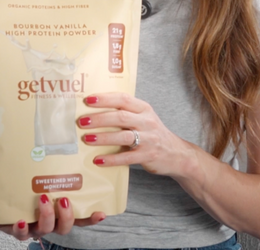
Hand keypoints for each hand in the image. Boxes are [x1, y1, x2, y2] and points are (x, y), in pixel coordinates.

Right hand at [0, 194, 105, 240]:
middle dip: (46, 216)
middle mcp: (41, 226)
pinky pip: (83, 219)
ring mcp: (57, 221)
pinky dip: (92, 218)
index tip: (19, 220)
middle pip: (46, 229)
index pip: (21, 232)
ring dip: (66, 215)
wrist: (31, 194)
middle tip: (44, 199)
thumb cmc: (15, 203)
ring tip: (65, 199)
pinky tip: (101, 212)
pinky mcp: (72, 214)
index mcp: (23, 225)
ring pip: (64, 226)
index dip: (20, 229)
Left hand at [79, 93, 195, 175]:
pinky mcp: (148, 156)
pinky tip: (98, 160)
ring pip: (123, 136)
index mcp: (144, 109)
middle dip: (99, 118)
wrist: (177, 154)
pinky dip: (111, 159)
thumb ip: (125, 113)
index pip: (123, 99)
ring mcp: (149, 139)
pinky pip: (127, 157)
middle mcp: (147, 121)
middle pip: (120, 117)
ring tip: (87, 139)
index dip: (105, 98)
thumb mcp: (143, 118)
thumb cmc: (153, 134)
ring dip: (103, 137)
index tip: (88, 99)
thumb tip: (93, 112)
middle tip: (82, 121)